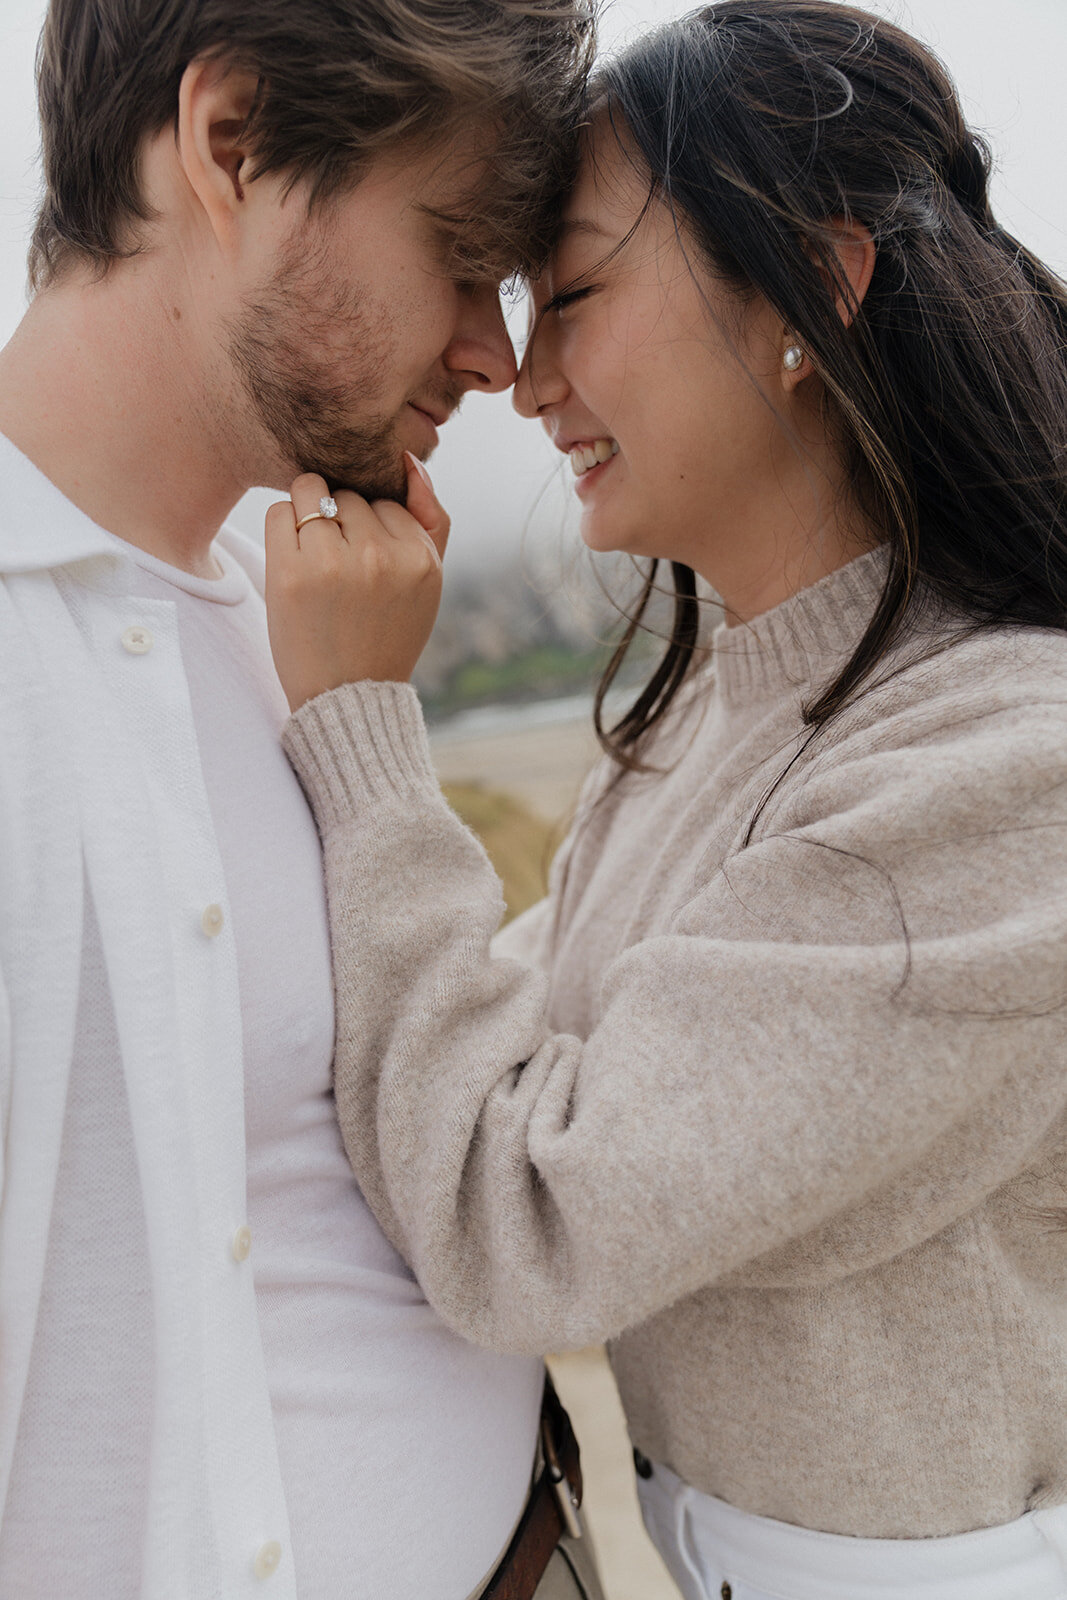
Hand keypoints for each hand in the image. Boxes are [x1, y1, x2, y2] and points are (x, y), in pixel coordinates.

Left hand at [265, 454, 449, 711]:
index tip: (364, 563)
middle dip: (338, 518)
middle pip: (347, 492)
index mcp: (419, 557)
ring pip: (310, 491)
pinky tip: (293, 562)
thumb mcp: (427, 582)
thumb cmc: (387, 635)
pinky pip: (278, 512)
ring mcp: (335, 563)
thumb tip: (410, 460)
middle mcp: (381, 556)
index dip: (369, 524)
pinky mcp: (293, 574)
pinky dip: (281, 528)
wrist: (348, 697)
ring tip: (314, 557)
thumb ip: (431, 520)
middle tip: (337, 566)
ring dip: (305, 514)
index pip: (385, 498)